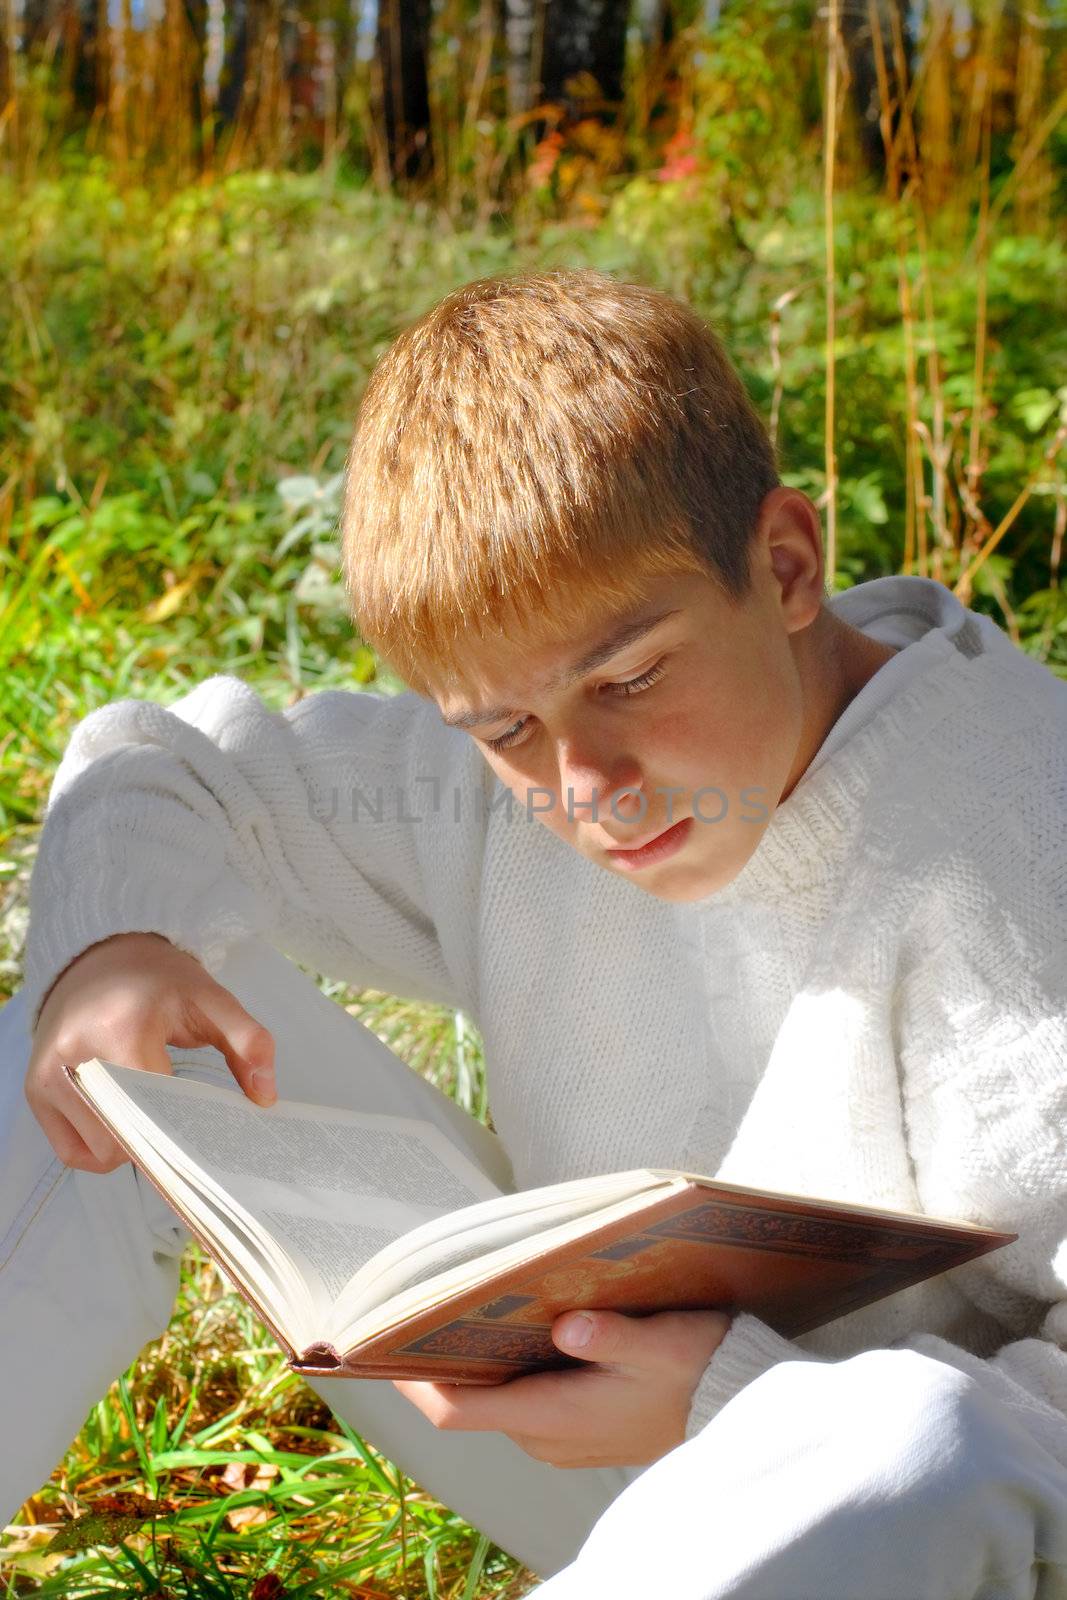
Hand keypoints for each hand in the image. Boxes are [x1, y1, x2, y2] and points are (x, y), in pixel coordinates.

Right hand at [26, 932, 276, 1172]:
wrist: (101, 957)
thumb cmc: (161, 983)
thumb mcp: (212, 1000)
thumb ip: (250, 1042)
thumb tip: (266, 1097)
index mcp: (123, 1029)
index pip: (157, 1110)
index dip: (188, 1132)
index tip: (212, 1136)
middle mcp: (76, 1054)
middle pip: (128, 1140)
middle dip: (163, 1142)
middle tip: (187, 1128)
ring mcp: (48, 1074)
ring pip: (101, 1152)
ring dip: (133, 1147)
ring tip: (153, 1112)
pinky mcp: (34, 1089)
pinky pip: (72, 1152)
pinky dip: (102, 1151)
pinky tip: (125, 1123)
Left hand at [393, 1306, 730, 1467]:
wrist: (740, 1405)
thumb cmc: (700, 1369)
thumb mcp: (661, 1343)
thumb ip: (612, 1335)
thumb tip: (566, 1328)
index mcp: (554, 1416)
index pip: (456, 1411)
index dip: (412, 1381)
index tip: (379, 1344)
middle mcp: (547, 1436)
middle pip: (468, 1403)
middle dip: (441, 1358)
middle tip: (420, 1302)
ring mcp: (562, 1438)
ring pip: (496, 1400)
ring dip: (478, 1361)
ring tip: (464, 1303)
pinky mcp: (579, 1430)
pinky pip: (524, 1401)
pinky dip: (509, 1369)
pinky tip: (518, 1325)